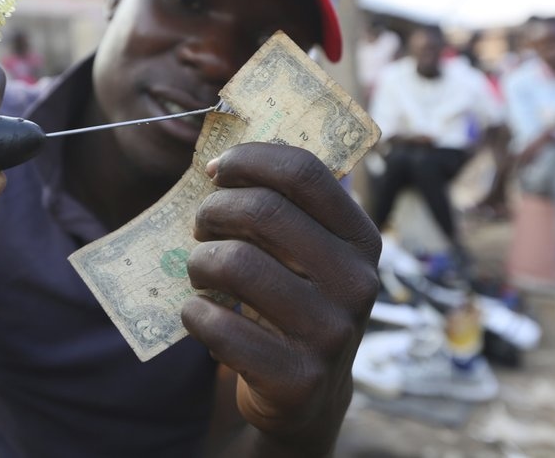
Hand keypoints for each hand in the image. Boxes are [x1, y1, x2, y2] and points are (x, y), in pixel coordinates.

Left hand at [183, 142, 379, 455]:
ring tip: (200, 272)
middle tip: (200, 227)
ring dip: (199, 262)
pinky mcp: (298, 379)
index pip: (305, 172)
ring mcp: (332, 334)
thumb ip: (283, 207)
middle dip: (213, 211)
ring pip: (235, 264)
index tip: (216, 171)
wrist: (307, 396)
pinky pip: (218, 326)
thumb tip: (228, 157)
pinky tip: (199, 316)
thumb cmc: (293, 304)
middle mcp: (357, 283)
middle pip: (263, 211)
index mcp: (361, 240)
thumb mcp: (307, 254)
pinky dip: (193, 314)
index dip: (250, 159)